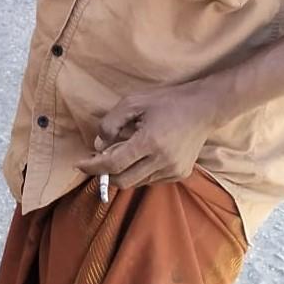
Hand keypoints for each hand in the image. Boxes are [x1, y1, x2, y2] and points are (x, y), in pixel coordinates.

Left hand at [76, 81, 221, 190]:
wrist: (204, 108)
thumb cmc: (166, 101)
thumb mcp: (133, 102)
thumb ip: (111, 123)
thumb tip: (98, 145)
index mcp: (150, 142)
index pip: (114, 164)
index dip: (93, 167)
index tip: (79, 164)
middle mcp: (163, 161)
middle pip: (123, 180)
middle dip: (105, 174)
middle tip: (95, 160)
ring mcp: (174, 170)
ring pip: (137, 182)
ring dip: (123, 172)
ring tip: (120, 152)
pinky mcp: (180, 174)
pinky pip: (151, 179)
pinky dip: (139, 171)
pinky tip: (140, 155)